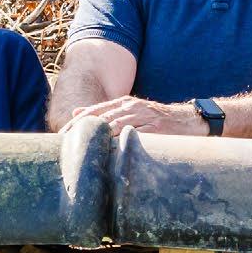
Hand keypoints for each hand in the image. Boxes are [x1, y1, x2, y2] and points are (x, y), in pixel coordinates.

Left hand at [66, 96, 210, 136]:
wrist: (188, 120)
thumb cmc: (157, 119)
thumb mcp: (131, 111)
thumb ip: (106, 112)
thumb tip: (77, 112)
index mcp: (124, 103)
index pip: (95, 112)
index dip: (78, 123)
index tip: (63, 134)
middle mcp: (132, 106)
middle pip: (101, 118)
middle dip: (83, 131)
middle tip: (67, 143)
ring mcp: (144, 116)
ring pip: (116, 125)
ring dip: (98, 137)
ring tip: (84, 148)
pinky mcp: (156, 126)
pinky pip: (136, 134)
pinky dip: (122, 141)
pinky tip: (110, 150)